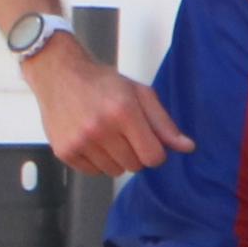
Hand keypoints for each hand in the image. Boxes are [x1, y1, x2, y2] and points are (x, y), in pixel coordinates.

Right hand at [24, 38, 190, 173]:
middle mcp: (100, 128)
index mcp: (124, 111)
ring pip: (114, 171)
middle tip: (123, 131)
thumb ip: (164, 123)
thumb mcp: (139, 94)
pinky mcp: (64, 151)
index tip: (148, 139)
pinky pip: (94, 172)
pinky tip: (90, 139)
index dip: (155, 151)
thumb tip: (189, 148)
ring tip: (105, 134)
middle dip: (135, 153)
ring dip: (116, 158)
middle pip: (135, 166)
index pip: (154, 157)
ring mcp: (80, 141)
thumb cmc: (103, 82)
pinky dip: (96, 161)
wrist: (59, 74)